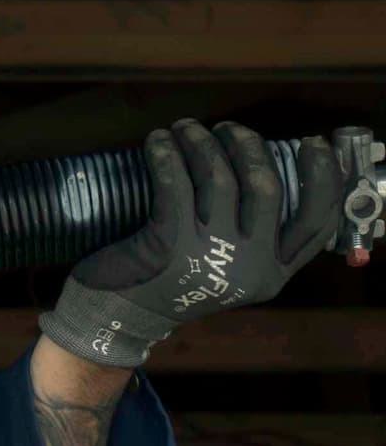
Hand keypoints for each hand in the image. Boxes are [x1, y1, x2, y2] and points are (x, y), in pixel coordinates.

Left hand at [39, 119, 343, 368]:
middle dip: (248, 147)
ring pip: (220, 180)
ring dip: (202, 144)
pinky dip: (167, 156)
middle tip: (228, 128)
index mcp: (273, 274)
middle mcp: (249, 267)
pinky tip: (158, 141)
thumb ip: (257, 237)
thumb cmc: (175, 285)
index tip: (313, 143)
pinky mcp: (168, 244)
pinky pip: (174, 185)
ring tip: (186, 128)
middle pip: (266, 188)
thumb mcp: (230, 271)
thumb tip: (265, 168)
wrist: (121, 318)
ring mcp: (210, 256)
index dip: (323, 178)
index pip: (316, 223)